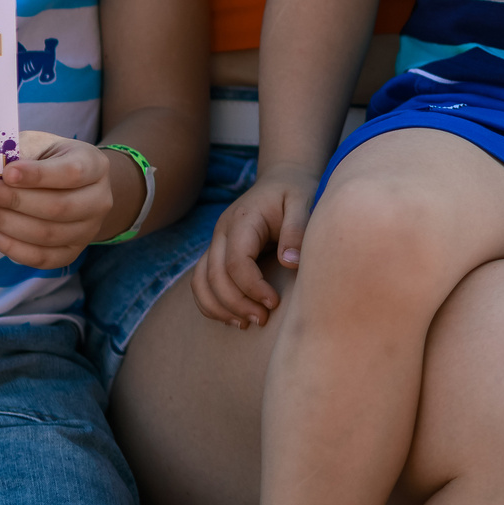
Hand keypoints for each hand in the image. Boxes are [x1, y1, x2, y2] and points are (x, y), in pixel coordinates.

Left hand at [0, 132, 119, 267]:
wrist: (74, 187)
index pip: (71, 173)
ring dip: (6, 224)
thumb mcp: (40, 145)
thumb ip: (18, 153)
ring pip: (47, 235)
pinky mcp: (71, 253)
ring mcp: (87, 230)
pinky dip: (11, 247)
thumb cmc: (50, 160)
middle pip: (58, 207)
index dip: (38, 175)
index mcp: (95, 165)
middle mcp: (99, 200)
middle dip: (14, 201)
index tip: (6, 172)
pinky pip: (41, 258)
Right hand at [192, 163, 318, 328]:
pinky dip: (211, 303)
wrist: (281, 180)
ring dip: (219, 308)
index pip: (236, 262)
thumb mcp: (302, 201)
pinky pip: (201, 282)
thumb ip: (297, 229)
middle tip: (263, 319)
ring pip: (201, 282)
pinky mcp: (218, 253)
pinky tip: (234, 318)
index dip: (252, 287)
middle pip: (215, 276)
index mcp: (243, 219)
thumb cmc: (294, 192)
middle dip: (236, 304)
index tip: (274, 302)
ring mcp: (216, 242)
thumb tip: (290, 263)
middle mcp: (222, 232)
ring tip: (247, 324)